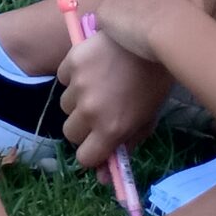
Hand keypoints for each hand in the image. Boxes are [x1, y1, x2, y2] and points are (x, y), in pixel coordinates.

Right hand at [57, 22, 171, 168]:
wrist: (150, 40)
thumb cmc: (152, 85)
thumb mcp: (146, 121)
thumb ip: (124, 146)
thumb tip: (104, 174)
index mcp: (110, 130)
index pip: (84, 159)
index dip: (91, 155)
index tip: (97, 146)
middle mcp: (90, 111)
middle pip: (70, 133)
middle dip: (82, 130)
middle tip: (96, 116)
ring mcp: (77, 85)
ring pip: (65, 105)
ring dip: (77, 102)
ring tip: (95, 88)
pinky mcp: (70, 61)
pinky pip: (63, 78)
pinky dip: (72, 78)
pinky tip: (90, 69)